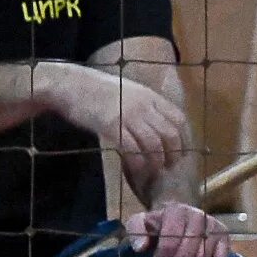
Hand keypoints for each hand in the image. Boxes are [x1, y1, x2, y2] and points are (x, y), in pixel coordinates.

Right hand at [41, 62, 190, 193]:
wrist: (70, 85)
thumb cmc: (97, 90)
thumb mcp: (129, 92)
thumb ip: (145, 106)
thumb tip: (158, 125)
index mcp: (150, 96)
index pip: (179, 119)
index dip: (185, 139)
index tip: (183, 153)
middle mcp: (143, 105)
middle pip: (170, 134)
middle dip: (173, 154)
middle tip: (168, 167)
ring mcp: (128, 115)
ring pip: (154, 144)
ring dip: (156, 162)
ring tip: (152, 171)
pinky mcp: (111, 125)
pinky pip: (132, 148)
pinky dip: (137, 162)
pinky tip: (135, 169)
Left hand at [124, 200, 232, 256]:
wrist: (180, 214)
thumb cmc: (159, 222)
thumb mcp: (141, 221)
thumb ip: (136, 230)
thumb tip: (140, 247)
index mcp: (176, 211)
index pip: (171, 240)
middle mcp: (198, 216)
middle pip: (188, 251)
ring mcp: (213, 227)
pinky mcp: (224, 237)